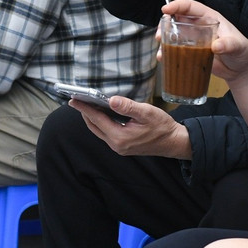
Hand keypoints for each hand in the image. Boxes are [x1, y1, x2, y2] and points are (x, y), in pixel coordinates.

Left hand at [71, 98, 191, 158]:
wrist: (174, 143)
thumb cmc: (162, 127)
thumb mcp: (147, 113)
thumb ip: (128, 107)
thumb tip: (111, 100)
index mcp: (120, 137)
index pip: (97, 120)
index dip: (84, 108)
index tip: (73, 100)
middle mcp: (116, 145)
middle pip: (94, 127)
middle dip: (85, 113)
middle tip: (77, 100)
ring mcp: (119, 147)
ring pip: (99, 131)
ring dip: (92, 118)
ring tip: (86, 105)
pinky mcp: (122, 146)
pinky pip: (106, 133)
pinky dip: (101, 123)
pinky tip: (102, 114)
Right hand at [160, 0, 247, 82]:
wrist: (241, 69)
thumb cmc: (242, 52)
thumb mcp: (237, 46)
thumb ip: (228, 45)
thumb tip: (216, 46)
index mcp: (210, 18)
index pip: (191, 6)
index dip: (177, 5)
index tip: (166, 9)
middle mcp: (199, 26)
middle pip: (177, 18)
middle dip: (165, 23)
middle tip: (161, 34)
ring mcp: (194, 39)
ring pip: (174, 33)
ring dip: (164, 38)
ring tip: (161, 46)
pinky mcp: (191, 52)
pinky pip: (176, 48)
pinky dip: (167, 51)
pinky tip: (163, 57)